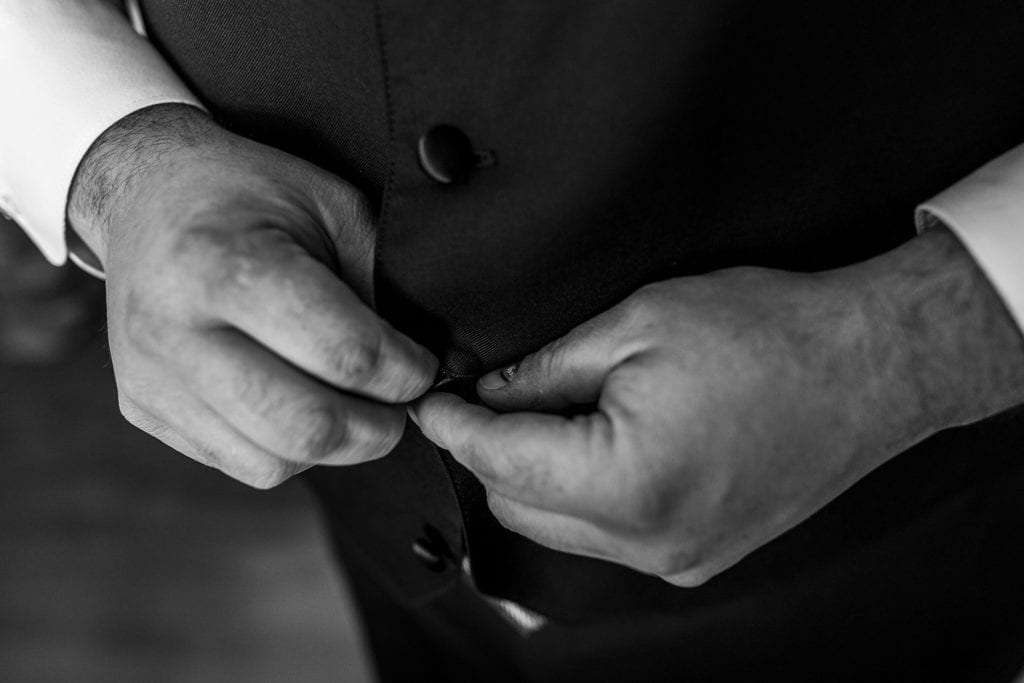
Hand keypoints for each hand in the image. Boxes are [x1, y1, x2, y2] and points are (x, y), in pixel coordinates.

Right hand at [69, 105, 436, 487]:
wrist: (146, 193)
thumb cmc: (248, 192)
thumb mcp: (331, 206)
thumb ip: (376, 284)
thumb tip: (417, 365)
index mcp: (224, 263)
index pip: (345, 354)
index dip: (405, 372)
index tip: (420, 366)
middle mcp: (173, 329)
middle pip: (306, 429)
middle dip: (377, 429)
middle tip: (396, 403)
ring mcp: (150, 377)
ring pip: (274, 463)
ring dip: (334, 446)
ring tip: (349, 402)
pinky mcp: (144, 408)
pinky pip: (239, 463)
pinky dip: (287, 450)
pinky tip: (296, 402)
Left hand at [412, 227, 1023, 585]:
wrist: (873, 364)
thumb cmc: (767, 332)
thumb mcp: (637, 325)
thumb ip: (546, 369)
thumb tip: (487, 393)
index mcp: (628, 484)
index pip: (500, 463)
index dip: (453, 427)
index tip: (430, 402)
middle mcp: (650, 541)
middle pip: (520, 507)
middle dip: (493, 452)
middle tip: (496, 392)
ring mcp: (679, 558)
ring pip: (561, 528)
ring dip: (539, 476)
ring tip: (556, 410)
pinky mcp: (700, 555)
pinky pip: (609, 535)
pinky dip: (586, 494)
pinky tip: (601, 442)